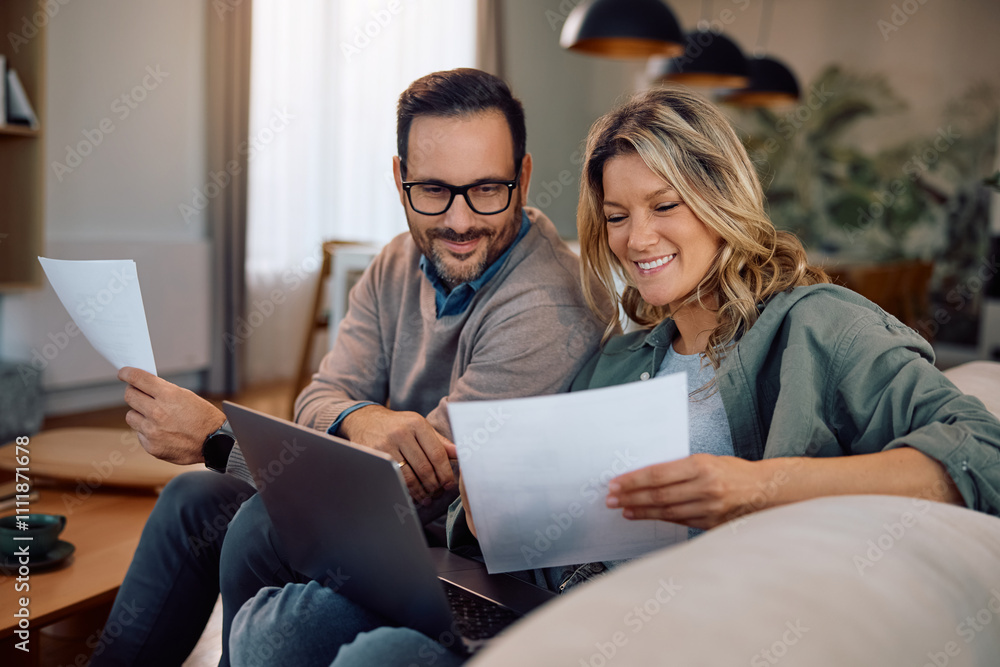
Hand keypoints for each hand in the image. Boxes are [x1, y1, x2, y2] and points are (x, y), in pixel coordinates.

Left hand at [118, 367, 224, 464]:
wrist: (215, 443)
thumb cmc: (204, 418)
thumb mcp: (187, 396)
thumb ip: (164, 391)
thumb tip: (144, 386)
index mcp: (168, 395)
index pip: (138, 379)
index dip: (127, 373)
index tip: (123, 373)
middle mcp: (157, 412)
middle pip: (129, 396)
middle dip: (133, 393)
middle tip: (139, 394)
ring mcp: (152, 430)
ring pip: (131, 416)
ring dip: (139, 414)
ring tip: (155, 417)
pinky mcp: (151, 446)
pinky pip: (139, 433)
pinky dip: (147, 431)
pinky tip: (162, 432)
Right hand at [339, 405, 456, 502]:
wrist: (365, 419)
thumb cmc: (398, 425)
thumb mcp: (419, 426)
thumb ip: (439, 441)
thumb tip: (460, 453)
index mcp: (417, 424)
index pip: (437, 453)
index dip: (445, 472)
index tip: (449, 484)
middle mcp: (401, 433)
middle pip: (424, 467)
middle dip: (434, 485)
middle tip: (438, 493)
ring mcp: (386, 444)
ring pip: (409, 476)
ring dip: (420, 491)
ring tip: (427, 497)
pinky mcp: (374, 456)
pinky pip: (394, 478)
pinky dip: (405, 489)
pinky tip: (411, 494)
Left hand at [606, 454, 767, 529]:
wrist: (765, 490)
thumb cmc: (733, 471)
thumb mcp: (707, 460)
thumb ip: (679, 468)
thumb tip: (645, 475)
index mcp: (702, 466)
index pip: (659, 474)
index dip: (634, 480)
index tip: (616, 483)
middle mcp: (705, 487)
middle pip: (659, 495)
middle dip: (631, 497)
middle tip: (611, 499)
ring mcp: (709, 508)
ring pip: (667, 512)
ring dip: (641, 511)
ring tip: (623, 508)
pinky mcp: (712, 524)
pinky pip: (679, 521)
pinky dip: (659, 519)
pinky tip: (644, 516)